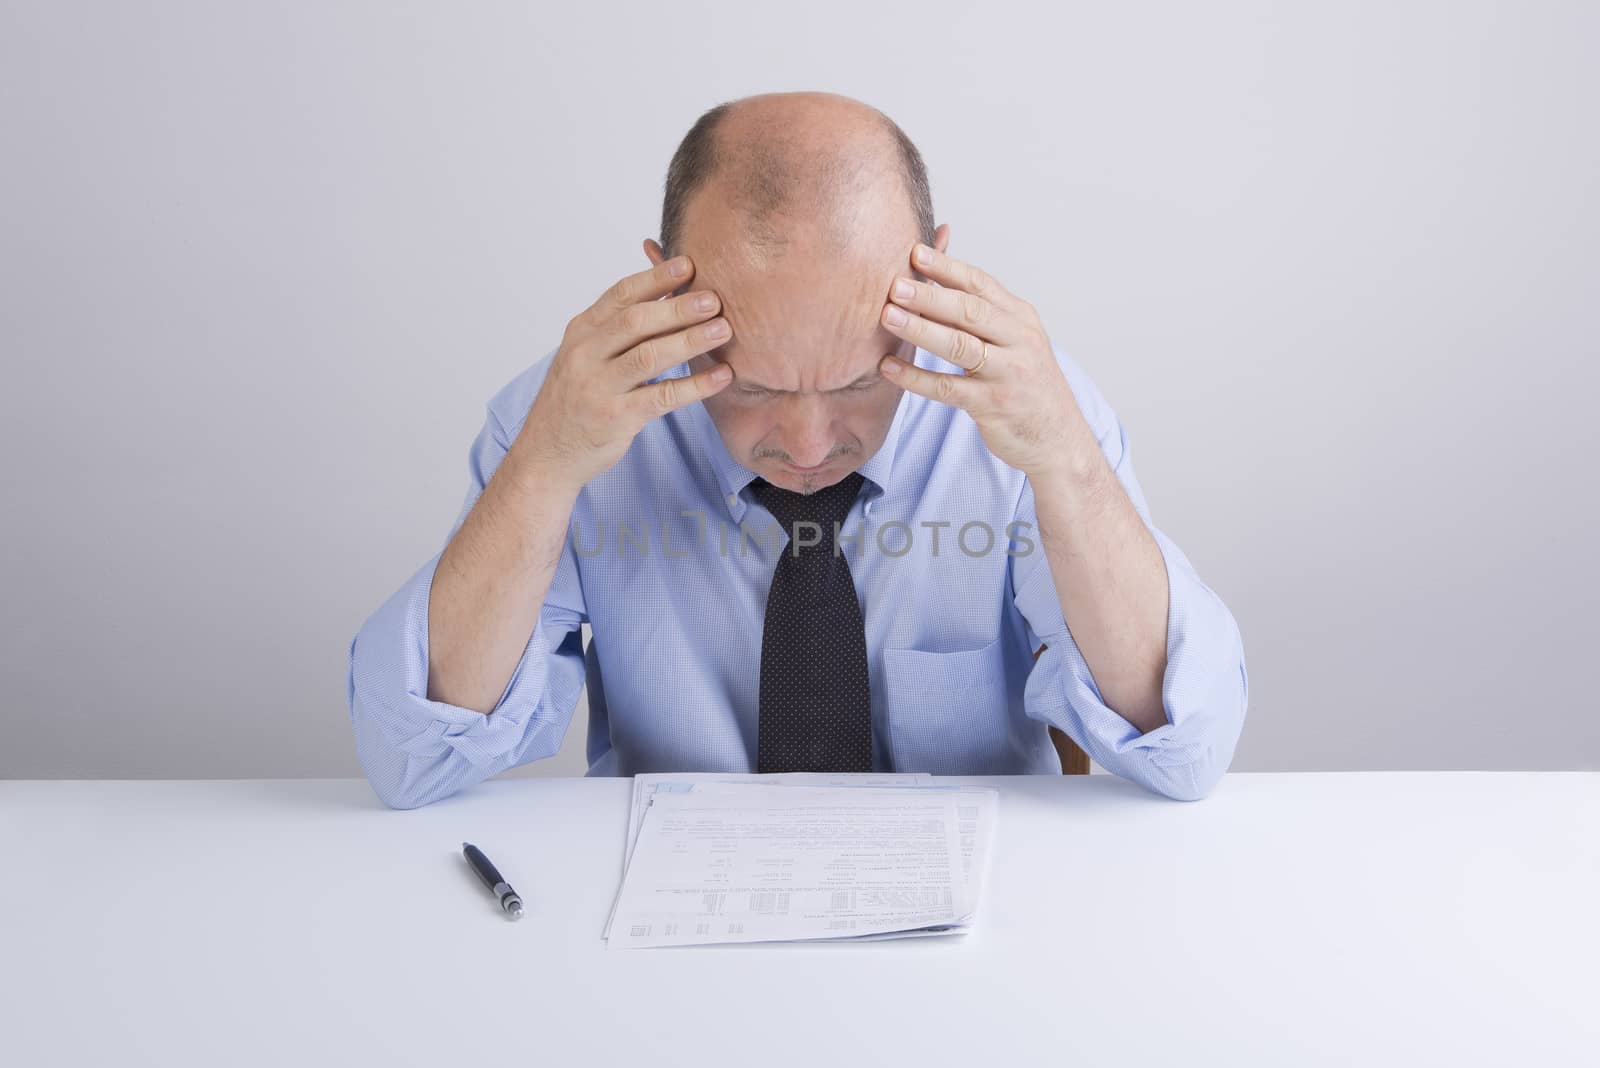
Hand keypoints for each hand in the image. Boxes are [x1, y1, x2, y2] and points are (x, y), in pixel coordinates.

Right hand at [512, 255, 733, 486]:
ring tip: (723, 330)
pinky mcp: (615, 418)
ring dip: (690, 341)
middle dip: (678, 307)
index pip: (620, 296)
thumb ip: (616, 327)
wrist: (546, 454)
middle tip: (714, 299)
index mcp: (581, 332)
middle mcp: (585, 355)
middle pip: (636, 321)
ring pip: (649, 356)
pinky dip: (695, 385)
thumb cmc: (576, 400)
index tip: (688, 266)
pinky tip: (721, 376)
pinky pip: (662, 397)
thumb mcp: (585, 356)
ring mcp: (598, 387)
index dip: (655, 279)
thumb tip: (663, 291)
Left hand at [877, 243, 1089, 479]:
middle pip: (969, 310)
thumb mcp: (1015, 340)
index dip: (947, 268)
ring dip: (920, 329)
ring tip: (887, 316)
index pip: (980, 284)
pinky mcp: (993, 405)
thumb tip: (942, 270)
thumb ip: (982, 309)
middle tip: (895, 284)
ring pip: (959, 345)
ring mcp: (1007, 373)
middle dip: (930, 294)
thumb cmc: (1026, 384)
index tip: (914, 252)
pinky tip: (889, 368)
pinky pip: (948, 388)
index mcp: (1021, 318)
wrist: (1058, 438)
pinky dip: (916, 378)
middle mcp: (1019, 340)